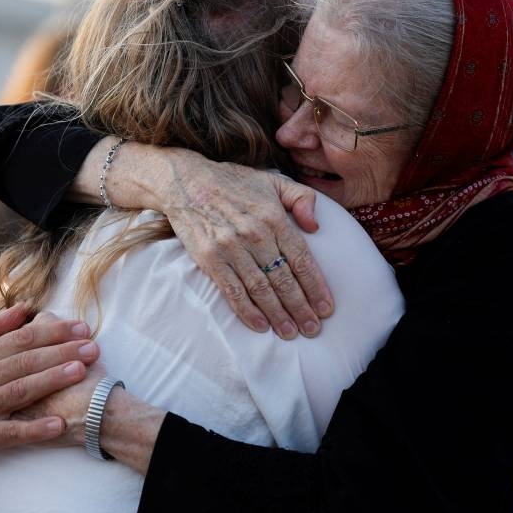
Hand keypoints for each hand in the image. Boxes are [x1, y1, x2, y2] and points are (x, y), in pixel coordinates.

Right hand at [0, 305, 99, 464]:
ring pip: (20, 391)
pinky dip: (34, 429)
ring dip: (52, 381)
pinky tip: (57, 425)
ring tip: (80, 373)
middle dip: (63, 352)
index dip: (54, 332)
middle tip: (94, 347)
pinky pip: (10, 433)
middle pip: (26, 362)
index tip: (82, 328)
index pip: (22, 339)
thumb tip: (24, 308)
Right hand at [158, 149, 333, 338]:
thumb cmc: (232, 182)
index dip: (316, 287)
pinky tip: (261, 326)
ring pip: (260, 289)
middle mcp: (255, 234)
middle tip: (313, 330)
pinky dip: (247, 311)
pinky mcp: (210, 259)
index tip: (326, 308)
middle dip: (301, 308)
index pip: (301, 259)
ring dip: (278, 315)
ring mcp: (231, 248)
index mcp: (273, 217)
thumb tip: (316, 226)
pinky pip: (232, 290)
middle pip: (283, 279)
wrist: (185, 181)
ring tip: (291, 333)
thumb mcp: (272, 180)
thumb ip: (301, 198)